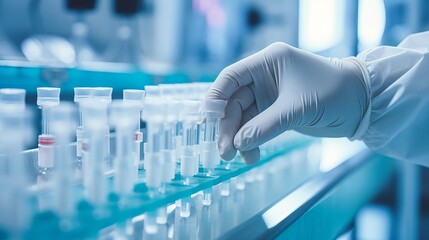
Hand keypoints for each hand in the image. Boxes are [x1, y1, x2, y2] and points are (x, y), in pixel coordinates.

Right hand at [206, 42, 367, 163]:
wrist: (362, 105)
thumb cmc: (333, 93)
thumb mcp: (296, 108)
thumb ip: (264, 126)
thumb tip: (237, 144)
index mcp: (268, 62)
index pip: (231, 77)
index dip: (216, 98)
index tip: (207, 120)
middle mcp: (265, 77)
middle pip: (234, 102)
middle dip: (228, 127)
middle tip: (226, 152)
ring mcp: (270, 96)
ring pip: (243, 118)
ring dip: (239, 138)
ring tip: (238, 158)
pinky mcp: (277, 112)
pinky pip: (256, 128)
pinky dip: (252, 142)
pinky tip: (251, 155)